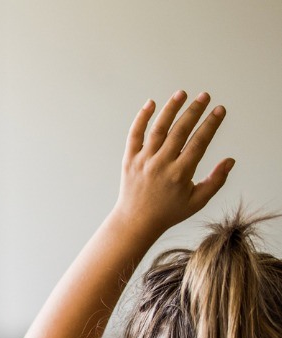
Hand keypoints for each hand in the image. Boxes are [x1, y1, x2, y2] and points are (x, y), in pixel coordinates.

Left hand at [112, 90, 233, 234]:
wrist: (136, 221)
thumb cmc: (169, 211)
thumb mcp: (197, 201)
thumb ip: (215, 181)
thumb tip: (230, 160)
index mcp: (180, 173)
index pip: (199, 142)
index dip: (211, 124)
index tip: (220, 110)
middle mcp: (161, 164)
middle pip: (180, 131)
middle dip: (194, 111)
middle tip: (205, 96)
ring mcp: (144, 160)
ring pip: (158, 129)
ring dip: (170, 109)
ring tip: (182, 94)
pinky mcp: (129, 159)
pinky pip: (134, 135)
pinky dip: (141, 118)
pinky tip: (151, 103)